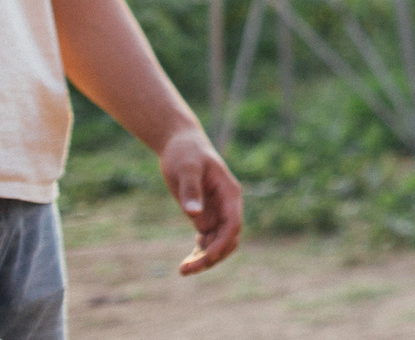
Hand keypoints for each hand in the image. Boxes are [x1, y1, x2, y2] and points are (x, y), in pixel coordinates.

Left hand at [157, 126, 241, 273]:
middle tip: (186, 270)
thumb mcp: (186, 168)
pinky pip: (208, 240)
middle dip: (212, 257)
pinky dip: (200, 253)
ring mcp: (217, 212)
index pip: (233, 225)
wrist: (181, 144)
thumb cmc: (186, 153)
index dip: (222, 244)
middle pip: (228, 239)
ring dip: (205, 259)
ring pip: (219, 243)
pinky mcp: (204, 215)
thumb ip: (191, 191)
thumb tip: (194, 215)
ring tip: (183, 270)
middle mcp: (227, 206)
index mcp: (229, 194)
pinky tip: (185, 263)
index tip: (204, 259)